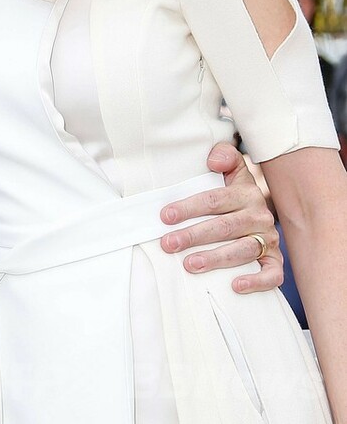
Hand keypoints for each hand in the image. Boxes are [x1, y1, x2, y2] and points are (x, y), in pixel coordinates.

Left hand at [159, 142, 281, 293]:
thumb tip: (213, 161)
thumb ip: (224, 156)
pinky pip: (272, 275)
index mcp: (246, 193)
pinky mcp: (275, 261)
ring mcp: (269, 240)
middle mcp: (259, 216)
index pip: (214, 200)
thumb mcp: (232, 169)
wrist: (265, 209)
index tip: (165, 216)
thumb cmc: (235, 192)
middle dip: (193, 236)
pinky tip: (234, 285)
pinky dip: (256, 281)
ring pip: (243, 251)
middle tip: (168, 244)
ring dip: (215, 259)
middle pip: (224, 227)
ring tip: (189, 264)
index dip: (189, 207)